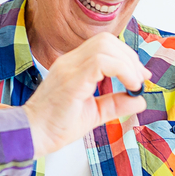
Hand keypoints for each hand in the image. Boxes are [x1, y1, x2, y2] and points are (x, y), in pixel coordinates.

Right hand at [22, 32, 148, 153]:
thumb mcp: (95, 113)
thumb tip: (140, 100)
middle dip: (130, 57)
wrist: (33, 135)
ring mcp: (69, 67)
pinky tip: (130, 87)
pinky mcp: (71, 79)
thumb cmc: (58, 125)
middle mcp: (70, 61)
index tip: (140, 77)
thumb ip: (115, 104)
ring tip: (136, 85)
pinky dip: (122, 70)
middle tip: (141, 80)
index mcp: (74, 66)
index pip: (104, 45)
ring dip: (128, 64)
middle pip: (106, 40)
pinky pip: (101, 61)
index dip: (127, 57)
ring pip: (105, 46)